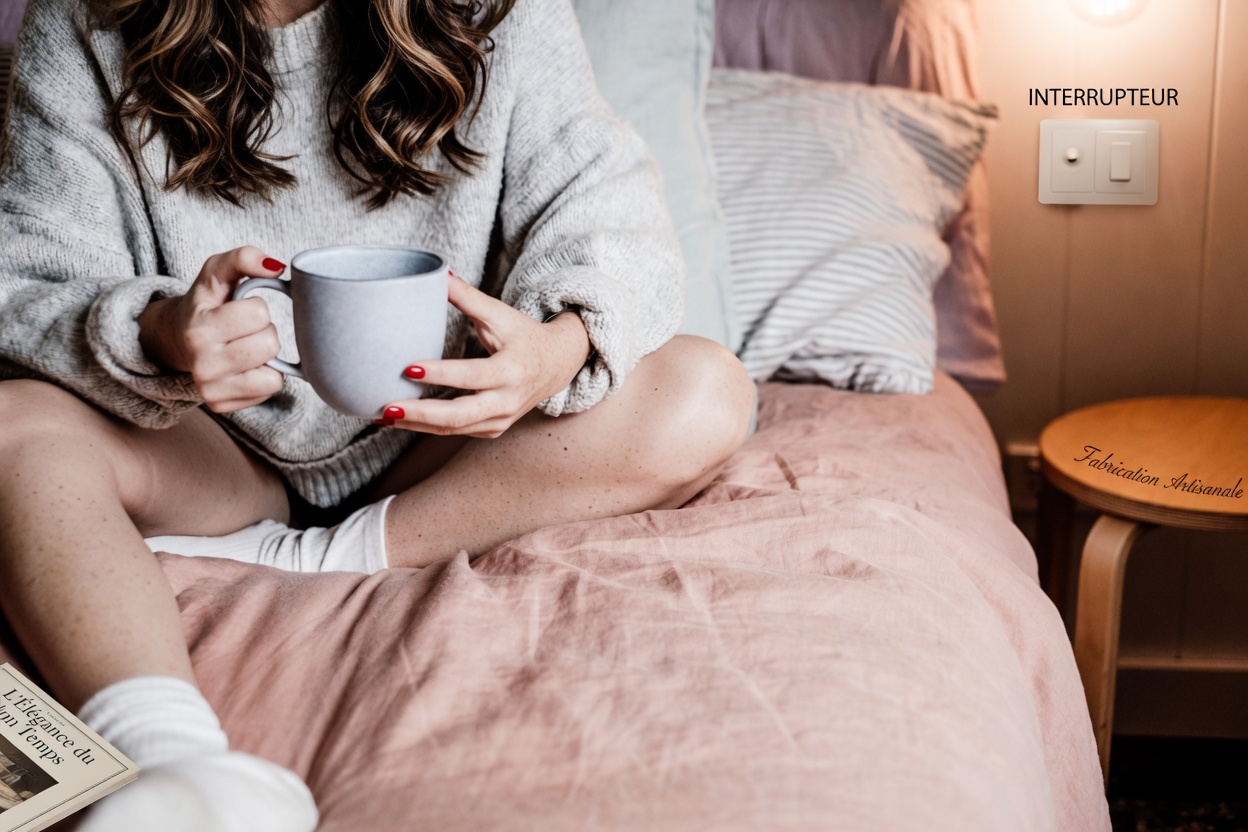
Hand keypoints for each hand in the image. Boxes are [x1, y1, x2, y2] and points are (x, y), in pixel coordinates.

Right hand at [139, 246, 286, 412]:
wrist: (177, 339)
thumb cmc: (207, 303)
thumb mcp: (217, 272)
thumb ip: (244, 258)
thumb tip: (276, 266)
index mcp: (200, 328)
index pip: (258, 313)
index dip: (256, 308)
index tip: (238, 309)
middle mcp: (202, 363)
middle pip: (270, 343)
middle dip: (264, 332)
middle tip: (243, 330)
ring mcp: (211, 389)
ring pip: (274, 374)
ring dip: (267, 356)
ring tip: (244, 347)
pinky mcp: (222, 406)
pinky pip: (270, 390)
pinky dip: (265, 376)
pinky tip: (245, 367)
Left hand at [378, 275, 590, 437]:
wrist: (557, 365)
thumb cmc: (524, 336)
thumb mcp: (500, 314)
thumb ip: (467, 297)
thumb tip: (438, 272)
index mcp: (512, 370)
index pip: (472, 375)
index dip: (440, 374)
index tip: (407, 368)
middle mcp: (508, 401)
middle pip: (461, 415)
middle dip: (421, 414)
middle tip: (387, 407)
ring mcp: (501, 420)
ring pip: (454, 429)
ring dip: (417, 424)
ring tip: (382, 414)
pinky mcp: (492, 429)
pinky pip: (457, 432)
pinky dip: (427, 428)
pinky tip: (402, 419)